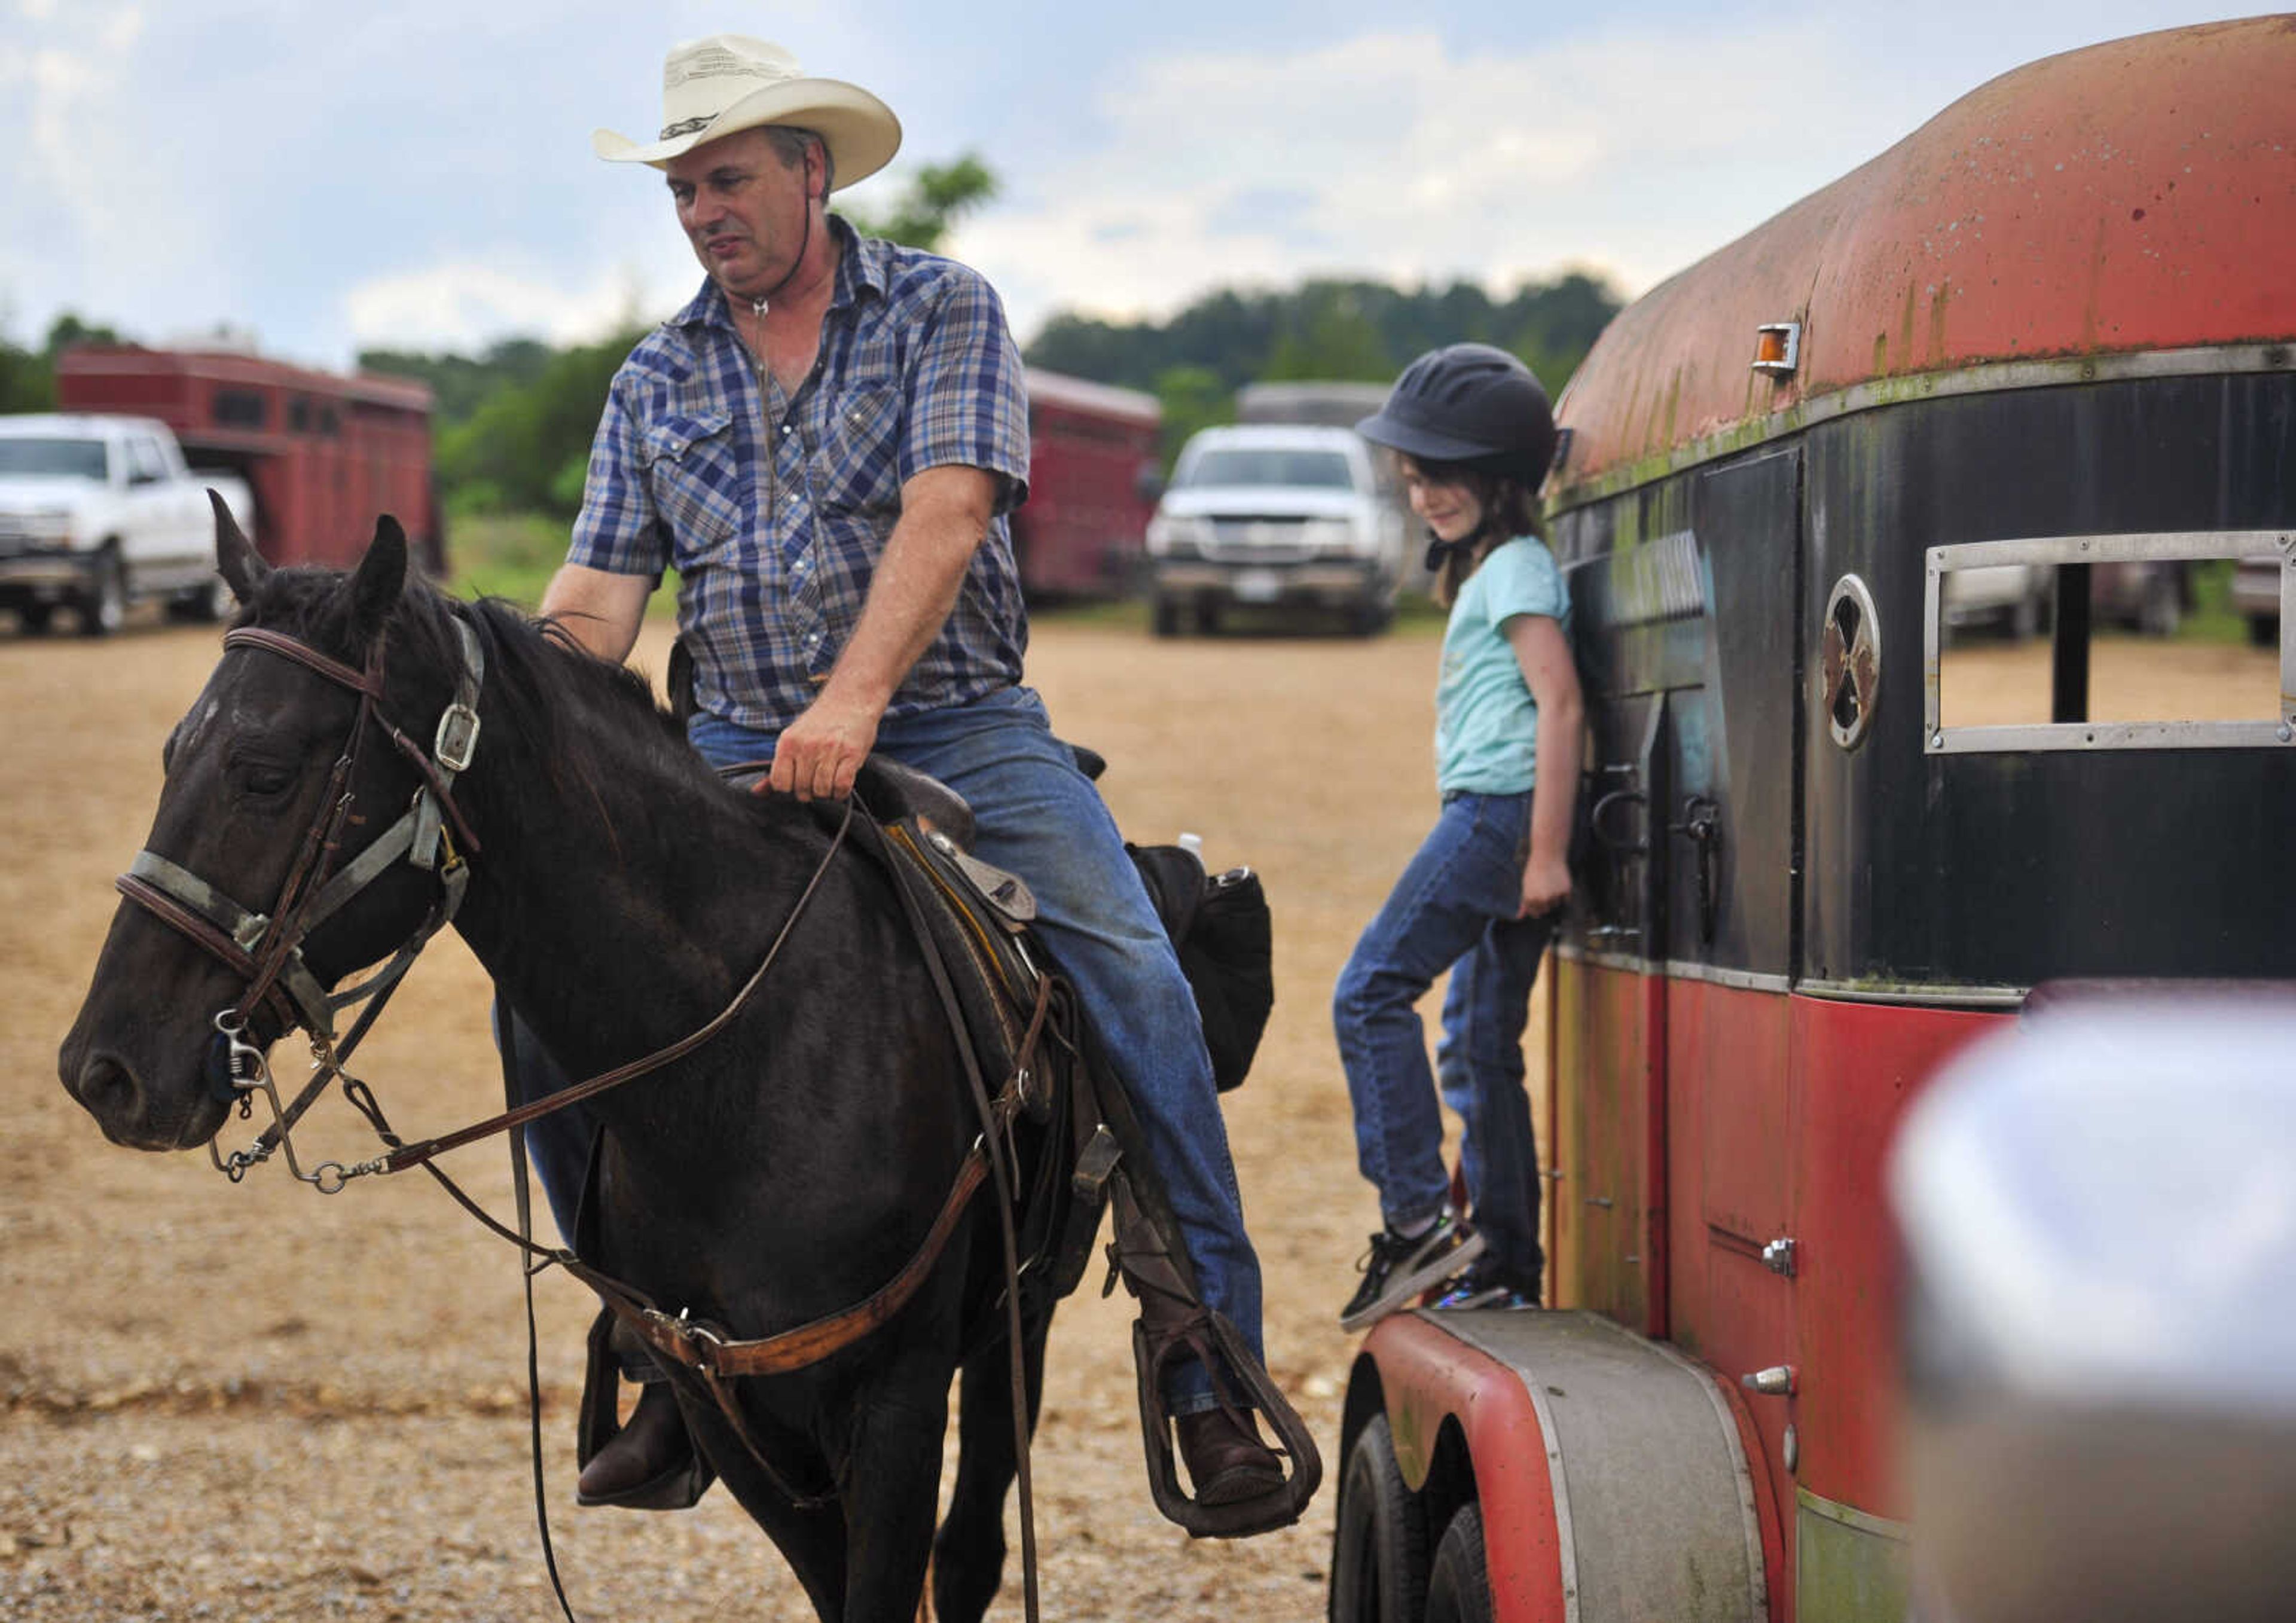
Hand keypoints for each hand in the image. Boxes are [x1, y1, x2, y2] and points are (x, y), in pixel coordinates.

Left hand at [760, 688, 881, 801]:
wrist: (850, 699)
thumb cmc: (821, 722)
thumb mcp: (794, 738)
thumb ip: (778, 766)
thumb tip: (757, 792)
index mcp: (788, 742)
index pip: (779, 783)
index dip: (789, 788)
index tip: (797, 783)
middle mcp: (806, 746)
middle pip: (802, 790)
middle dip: (810, 792)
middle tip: (816, 780)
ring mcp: (829, 749)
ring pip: (822, 791)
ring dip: (827, 793)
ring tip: (829, 780)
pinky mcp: (851, 753)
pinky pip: (841, 786)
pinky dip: (841, 792)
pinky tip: (840, 784)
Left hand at [1519, 852, 1571, 917]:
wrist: (1547, 856)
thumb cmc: (1534, 871)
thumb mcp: (1525, 886)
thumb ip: (1524, 904)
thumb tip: (1519, 918)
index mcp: (1530, 900)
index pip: (1535, 913)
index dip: (1536, 907)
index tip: (1537, 899)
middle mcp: (1542, 900)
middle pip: (1546, 910)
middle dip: (1545, 902)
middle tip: (1544, 888)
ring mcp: (1555, 896)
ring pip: (1556, 904)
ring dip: (1555, 896)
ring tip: (1551, 882)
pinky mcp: (1566, 891)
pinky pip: (1566, 899)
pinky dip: (1564, 892)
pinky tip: (1559, 881)